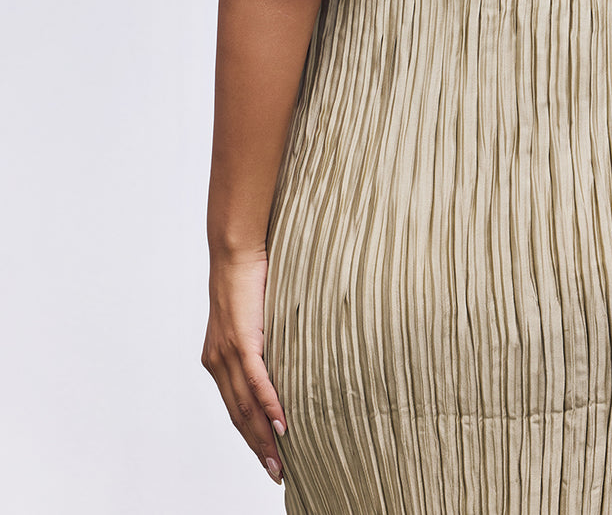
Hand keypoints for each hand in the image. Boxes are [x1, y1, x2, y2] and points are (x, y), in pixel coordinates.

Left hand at [201, 247, 286, 483]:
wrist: (236, 251)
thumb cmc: (249, 279)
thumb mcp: (252, 319)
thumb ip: (260, 344)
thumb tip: (282, 359)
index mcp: (217, 359)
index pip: (233, 407)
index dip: (249, 435)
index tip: (266, 458)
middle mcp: (217, 361)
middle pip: (238, 415)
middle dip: (257, 447)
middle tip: (276, 473)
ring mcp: (227, 353)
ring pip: (246, 406)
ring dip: (265, 436)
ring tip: (280, 461)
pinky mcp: (242, 340)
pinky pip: (257, 381)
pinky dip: (270, 405)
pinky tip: (282, 424)